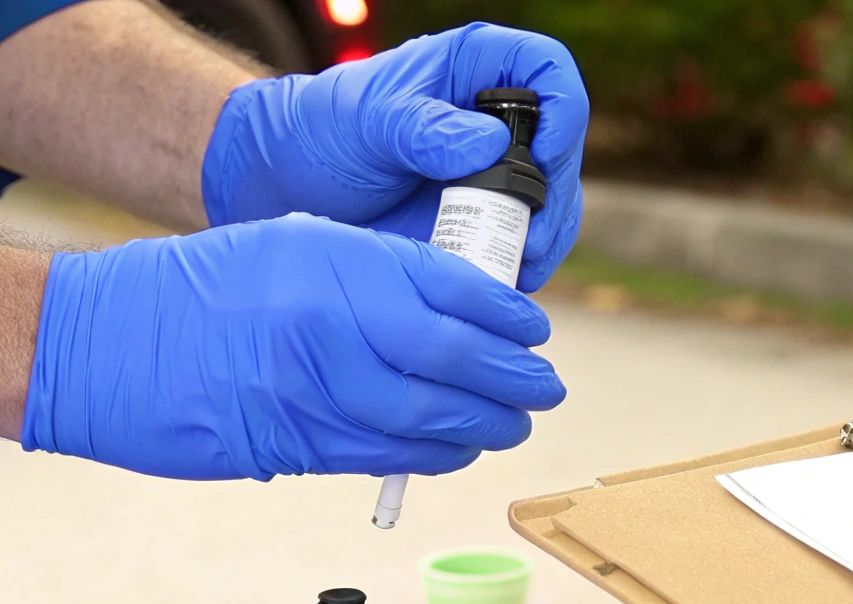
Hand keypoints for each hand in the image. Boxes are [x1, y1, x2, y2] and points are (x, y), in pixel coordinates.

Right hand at [22, 215, 564, 480]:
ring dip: (482, 427)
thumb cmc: (190, 289)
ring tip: (512, 424)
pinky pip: (382, 455)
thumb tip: (445, 310)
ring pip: (426, 419)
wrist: (98, 342)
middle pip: (453, 360)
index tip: (534, 331)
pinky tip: (456, 449)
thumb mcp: (287, 248)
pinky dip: (431, 455)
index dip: (505, 318)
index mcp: (333, 261)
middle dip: (511, 380)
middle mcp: (330, 324)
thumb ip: (366, 275)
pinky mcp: (290, 445)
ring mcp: (311, 391)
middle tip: (544, 388)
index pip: (449, 290)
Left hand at [199, 22, 587, 290]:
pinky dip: (524, 266)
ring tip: (521, 269)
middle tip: (531, 239)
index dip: (562, 109)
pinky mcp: (485, 224)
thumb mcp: (367, 121)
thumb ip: (424, 128)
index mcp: (476, 69)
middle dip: (558, 197)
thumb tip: (489, 144)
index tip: (543, 158)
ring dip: (549, 239)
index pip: (548, 70)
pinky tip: (506, 285)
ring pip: (556, 203)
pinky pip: (526, 244)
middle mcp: (497, 119)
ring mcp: (496, 174)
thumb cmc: (322, 133)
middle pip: (564, 148)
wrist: (288, 188)